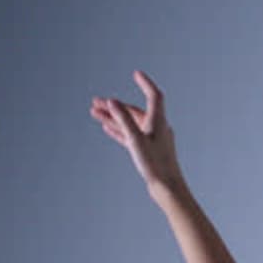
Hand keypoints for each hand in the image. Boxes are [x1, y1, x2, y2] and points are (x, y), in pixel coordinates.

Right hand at [88, 68, 185, 196]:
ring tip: (94, 113)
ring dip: (113, 118)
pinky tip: (107, 127)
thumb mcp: (136, 139)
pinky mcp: (148, 151)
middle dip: (115, 106)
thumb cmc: (156, 165)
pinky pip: (131, 136)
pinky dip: (119, 130)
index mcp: (159, 121)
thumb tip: (112, 101)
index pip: (154, 95)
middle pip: (134, 111)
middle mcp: (157, 128)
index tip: (136, 74)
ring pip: (130, 124)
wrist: (168, 189)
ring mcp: (152, 140)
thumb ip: (123, 119)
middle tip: (96, 101)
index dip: (145, 83)